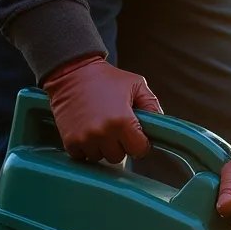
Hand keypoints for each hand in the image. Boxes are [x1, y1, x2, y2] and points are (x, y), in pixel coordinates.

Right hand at [42, 55, 161, 162]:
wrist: (71, 71)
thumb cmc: (106, 78)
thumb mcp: (136, 84)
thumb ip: (152, 105)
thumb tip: (160, 127)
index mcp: (123, 121)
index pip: (139, 150)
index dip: (139, 142)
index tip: (133, 133)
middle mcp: (104, 133)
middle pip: (119, 156)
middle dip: (119, 145)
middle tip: (113, 127)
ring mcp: (85, 138)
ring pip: (100, 158)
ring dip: (101, 147)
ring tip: (98, 127)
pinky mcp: (70, 140)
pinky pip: (83, 157)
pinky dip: (85, 148)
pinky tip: (85, 131)